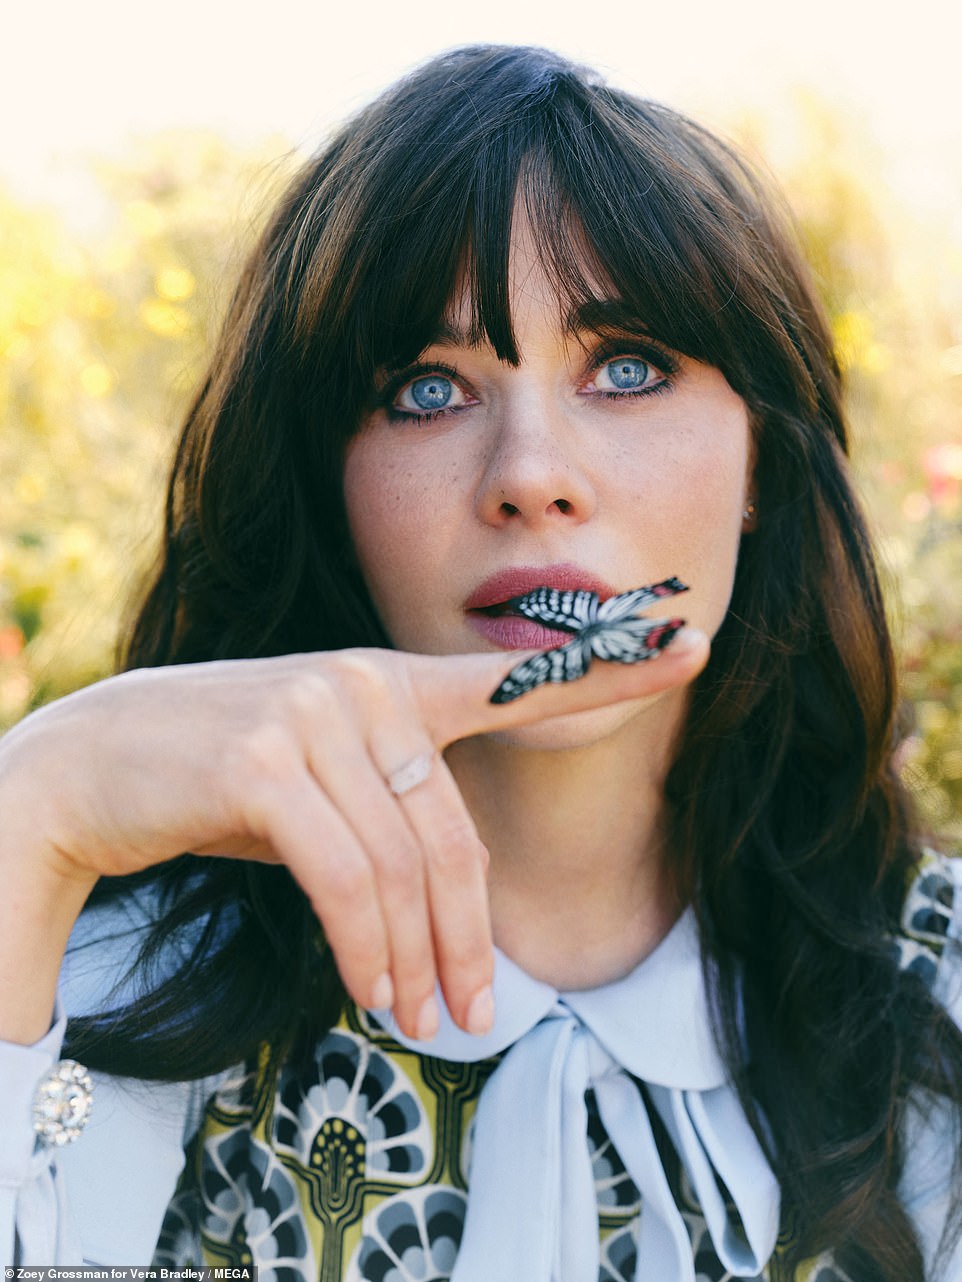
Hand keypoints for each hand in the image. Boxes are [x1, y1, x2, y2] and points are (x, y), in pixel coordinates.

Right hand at [0, 631, 707, 1042]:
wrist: (99, 767)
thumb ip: (395, 816)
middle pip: (454, 835)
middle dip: (471, 938)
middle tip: (473, 1012)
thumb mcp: (327, 788)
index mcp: (394, 682)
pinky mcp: (263, 759)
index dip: (614, 661)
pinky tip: (372, 991)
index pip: (517, 676)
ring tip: (417, 1018)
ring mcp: (313, 711)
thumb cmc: (225, 783)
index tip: (694, 640)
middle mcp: (364, 682)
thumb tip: (451, 916)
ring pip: (403, 867)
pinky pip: (346, 878)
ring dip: (415, 961)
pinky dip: (367, 947)